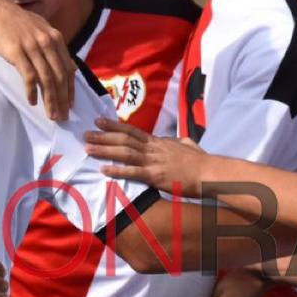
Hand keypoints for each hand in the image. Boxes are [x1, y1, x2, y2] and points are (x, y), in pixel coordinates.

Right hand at [0, 0, 73, 121]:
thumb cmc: (14, 20)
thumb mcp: (40, 28)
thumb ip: (54, 46)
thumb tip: (70, 66)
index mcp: (55, 38)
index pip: (68, 69)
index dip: (70, 90)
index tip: (70, 105)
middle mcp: (47, 42)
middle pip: (59, 77)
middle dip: (62, 100)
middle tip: (63, 117)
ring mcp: (32, 46)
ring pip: (47, 79)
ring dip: (50, 100)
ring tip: (51, 115)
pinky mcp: (17, 51)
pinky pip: (28, 75)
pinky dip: (32, 91)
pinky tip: (32, 102)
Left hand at [84, 117, 205, 196]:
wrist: (210, 173)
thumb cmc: (202, 163)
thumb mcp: (190, 147)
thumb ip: (181, 143)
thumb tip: (180, 141)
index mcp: (159, 143)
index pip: (133, 131)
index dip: (115, 126)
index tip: (100, 121)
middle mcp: (154, 149)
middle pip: (124, 139)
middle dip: (103, 136)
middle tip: (86, 133)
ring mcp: (154, 161)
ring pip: (125, 153)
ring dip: (105, 150)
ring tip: (87, 148)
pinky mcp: (156, 175)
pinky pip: (133, 172)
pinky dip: (117, 170)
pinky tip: (104, 170)